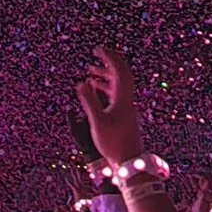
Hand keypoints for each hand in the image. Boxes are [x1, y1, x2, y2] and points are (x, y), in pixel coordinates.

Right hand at [74, 47, 142, 168]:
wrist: (129, 162)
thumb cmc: (114, 143)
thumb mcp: (98, 122)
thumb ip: (89, 101)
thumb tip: (81, 82)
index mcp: (123, 98)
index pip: (119, 71)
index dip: (110, 57)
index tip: (98, 49)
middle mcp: (127, 100)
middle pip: (122, 74)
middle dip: (109, 61)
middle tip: (97, 52)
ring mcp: (126, 107)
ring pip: (118, 84)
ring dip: (105, 74)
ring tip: (90, 70)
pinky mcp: (124, 114)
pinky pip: (115, 93)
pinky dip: (105, 87)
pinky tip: (94, 89)